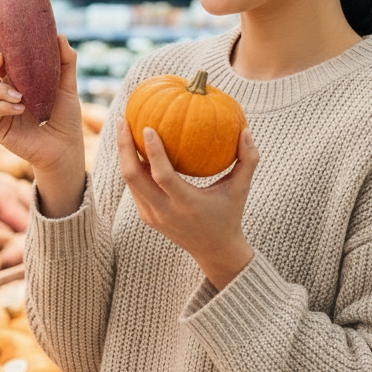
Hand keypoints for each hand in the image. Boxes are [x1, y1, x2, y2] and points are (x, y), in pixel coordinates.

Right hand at [0, 35, 85, 215]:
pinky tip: (21, 109)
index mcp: (14, 80)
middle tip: (0, 58)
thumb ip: (65, 61)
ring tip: (19, 95)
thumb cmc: (65, 117)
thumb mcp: (67, 86)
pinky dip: (3, 106)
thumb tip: (60, 35)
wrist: (66, 148)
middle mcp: (1, 92)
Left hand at [116, 119, 258, 290]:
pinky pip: (134, 186)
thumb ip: (248, 160)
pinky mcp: (146, 216)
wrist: (214, 252)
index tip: (147, 127)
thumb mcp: (241, 189)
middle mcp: (164, 211)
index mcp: (186, 204)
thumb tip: (246, 130)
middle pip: (132, 177)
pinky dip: (131, 165)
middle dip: (123, 147)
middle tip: (123, 119)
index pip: (162, 176)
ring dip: (124, 154)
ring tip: (123, 126)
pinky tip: (133, 145)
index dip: (153, 151)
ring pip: (129, 181)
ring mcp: (152, 216)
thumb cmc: (229, 214)